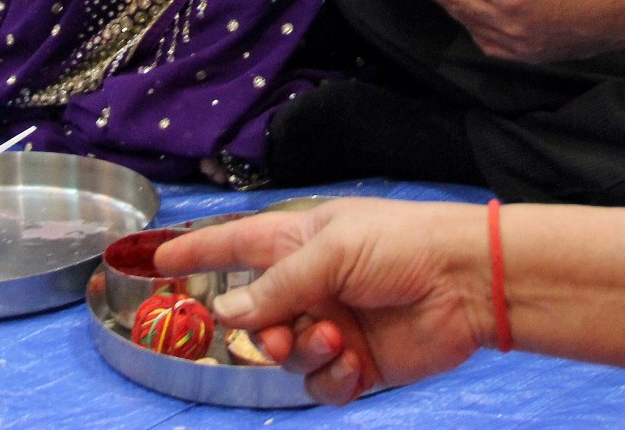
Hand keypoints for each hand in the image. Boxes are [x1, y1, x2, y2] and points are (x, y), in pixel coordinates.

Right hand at [154, 198, 493, 404]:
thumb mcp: (333, 251)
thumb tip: (228, 314)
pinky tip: (354, 363)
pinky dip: (331, 378)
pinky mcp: (357, 364)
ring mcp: (331, 325)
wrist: (468, 283)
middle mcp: (310, 285)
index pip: (235, 246)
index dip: (197, 254)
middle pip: (255, 318)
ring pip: (284, 356)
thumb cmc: (403, 244)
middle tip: (277, 334)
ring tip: (334, 339)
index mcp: (299, 241)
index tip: (156, 263)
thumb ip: (278, 285)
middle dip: (260, 330)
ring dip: (301, 352)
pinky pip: (319, 384)